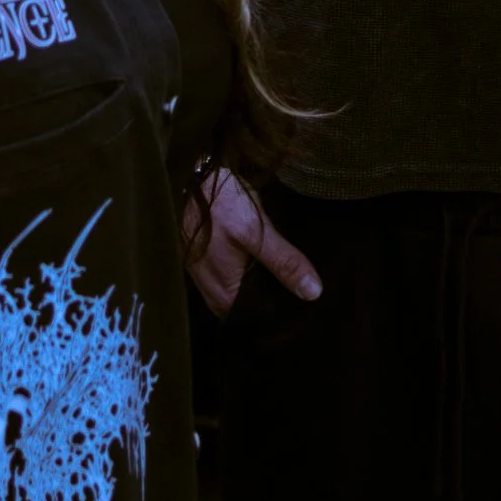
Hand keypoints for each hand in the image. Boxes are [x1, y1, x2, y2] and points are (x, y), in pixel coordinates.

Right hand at [184, 169, 322, 314]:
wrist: (187, 180)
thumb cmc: (217, 206)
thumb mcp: (255, 230)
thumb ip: (283, 262)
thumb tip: (313, 292)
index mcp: (227, 297)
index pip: (263, 320)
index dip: (288, 313)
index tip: (314, 304)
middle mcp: (216, 297)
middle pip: (255, 306)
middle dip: (280, 297)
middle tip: (313, 287)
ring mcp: (212, 281)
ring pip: (248, 292)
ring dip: (269, 283)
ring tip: (298, 273)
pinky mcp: (212, 265)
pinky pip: (239, 278)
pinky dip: (256, 272)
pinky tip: (273, 260)